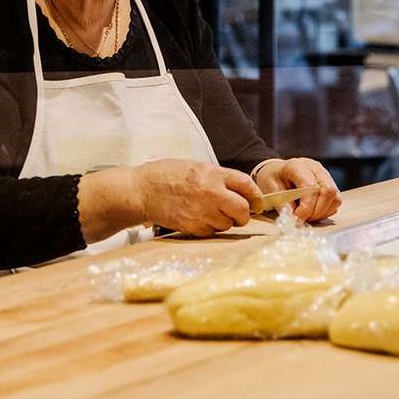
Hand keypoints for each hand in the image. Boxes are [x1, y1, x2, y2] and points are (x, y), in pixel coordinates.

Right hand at [129, 158, 262, 236]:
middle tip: (238, 213)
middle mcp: (211, 193)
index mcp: (213, 174)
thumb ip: (218, 177)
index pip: (247, 186)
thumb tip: (240, 190)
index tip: (256, 202)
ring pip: (227, 224)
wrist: (141, 190)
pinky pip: (211, 232)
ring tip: (211, 213)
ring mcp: (201, 212)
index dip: (255, 196)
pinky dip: (209, 228)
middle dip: (243, 213)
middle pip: (242, 210)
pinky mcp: (192, 227)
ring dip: (225, 221)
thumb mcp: (196, 166)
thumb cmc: (166, 174)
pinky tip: (199, 218)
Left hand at [254, 158, 341, 222]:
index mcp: (298, 166)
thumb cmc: (272, 178)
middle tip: (303, 220)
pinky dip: (326, 211)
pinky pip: (335, 202)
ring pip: (335, 197)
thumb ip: (283, 204)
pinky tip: (312, 213)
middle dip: (317, 211)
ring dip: (323, 212)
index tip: (297, 219)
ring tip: (307, 217)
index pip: (311, 187)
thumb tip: (294, 219)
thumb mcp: (270, 189)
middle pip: (328, 191)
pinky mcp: (329, 184)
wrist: (276, 171)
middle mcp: (315, 169)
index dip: (307, 207)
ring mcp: (325, 176)